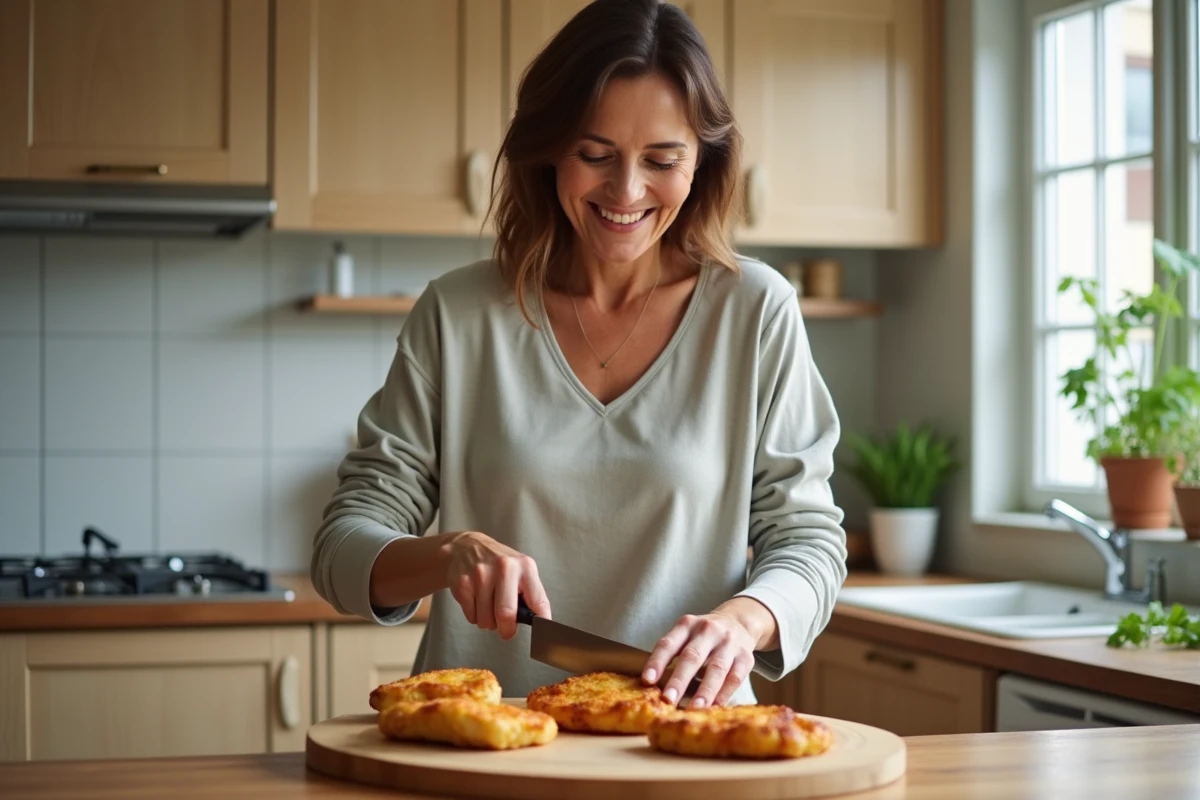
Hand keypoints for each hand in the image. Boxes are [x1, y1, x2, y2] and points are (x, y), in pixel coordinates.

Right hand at [442, 531, 550, 639]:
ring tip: (489, 607)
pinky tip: (476, 600)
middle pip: (506, 614)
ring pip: (486, 620)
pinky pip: (471, 617)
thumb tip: (540, 625)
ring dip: (489, 622)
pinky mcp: (463, 583)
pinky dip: (475, 616)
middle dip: (507, 630)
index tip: (542, 635)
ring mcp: (481, 574)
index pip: (538, 602)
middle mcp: (504, 567)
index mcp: (525, 567)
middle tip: (506, 630)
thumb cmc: (499, 565)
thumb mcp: (520, 571)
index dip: (541, 624)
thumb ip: (530, 595)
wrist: (465, 547)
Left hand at [642, 599, 775, 708]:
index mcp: (687, 625)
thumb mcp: (686, 634)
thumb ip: (672, 654)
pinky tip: (715, 707)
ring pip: (716, 668)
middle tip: (668, 700)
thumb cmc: (703, 636)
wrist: (739, 622)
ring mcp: (728, 643)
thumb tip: (652, 686)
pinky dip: (724, 693)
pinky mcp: (745, 657)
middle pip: (692, 656)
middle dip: (679, 680)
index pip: (668, 643)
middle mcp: (708, 630)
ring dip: (704, 691)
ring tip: (694, 708)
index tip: (647, 681)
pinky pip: (734, 677)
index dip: (657, 662)